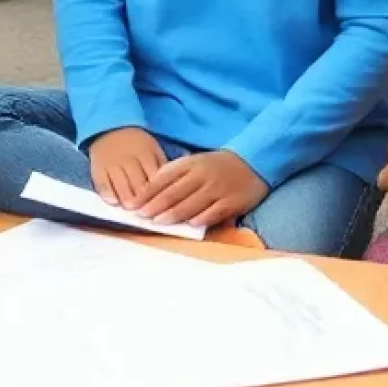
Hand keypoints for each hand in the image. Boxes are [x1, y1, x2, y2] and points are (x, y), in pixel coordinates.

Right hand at [88, 127, 167, 208]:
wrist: (110, 129)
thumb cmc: (137, 145)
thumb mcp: (153, 149)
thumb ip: (162, 167)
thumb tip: (171, 188)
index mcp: (145, 153)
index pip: (153, 177)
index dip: (157, 193)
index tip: (161, 205)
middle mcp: (127, 159)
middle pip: (137, 183)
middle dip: (142, 199)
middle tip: (146, 212)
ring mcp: (111, 164)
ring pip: (120, 185)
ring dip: (127, 199)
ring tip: (132, 209)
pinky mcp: (97, 169)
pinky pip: (102, 184)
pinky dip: (108, 194)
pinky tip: (114, 202)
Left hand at [137, 150, 267, 229]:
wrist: (253, 161)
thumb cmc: (217, 165)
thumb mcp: (195, 162)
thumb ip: (176, 173)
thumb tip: (151, 189)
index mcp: (191, 163)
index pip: (164, 178)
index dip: (148, 192)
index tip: (134, 203)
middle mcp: (202, 175)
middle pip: (174, 193)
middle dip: (155, 206)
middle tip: (141, 216)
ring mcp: (217, 189)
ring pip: (191, 204)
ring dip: (172, 215)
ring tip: (158, 222)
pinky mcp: (232, 202)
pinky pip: (213, 213)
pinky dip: (200, 219)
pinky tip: (189, 225)